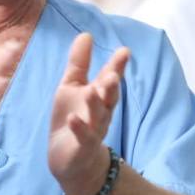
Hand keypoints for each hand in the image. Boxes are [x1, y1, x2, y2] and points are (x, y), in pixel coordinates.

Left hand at [48, 33, 130, 194]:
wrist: (69, 160)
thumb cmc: (73, 118)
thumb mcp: (72, 87)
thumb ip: (79, 63)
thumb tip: (86, 34)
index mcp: (100, 97)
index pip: (110, 79)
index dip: (117, 66)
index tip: (125, 51)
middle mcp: (101, 113)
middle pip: (110, 98)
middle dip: (112, 86)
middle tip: (114, 74)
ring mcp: (93, 131)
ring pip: (98, 117)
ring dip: (96, 104)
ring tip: (92, 90)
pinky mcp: (82, 148)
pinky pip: (83, 138)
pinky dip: (79, 128)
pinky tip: (73, 119)